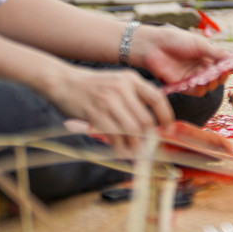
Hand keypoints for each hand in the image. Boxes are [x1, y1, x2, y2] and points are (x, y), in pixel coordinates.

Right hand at [46, 63, 174, 157]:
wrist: (64, 82)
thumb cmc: (93, 85)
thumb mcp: (118, 81)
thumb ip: (134, 96)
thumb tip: (153, 122)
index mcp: (131, 79)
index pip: (157, 98)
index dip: (166, 116)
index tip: (168, 129)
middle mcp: (122, 88)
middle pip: (145, 119)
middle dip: (148, 138)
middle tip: (147, 148)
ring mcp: (108, 100)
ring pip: (131, 130)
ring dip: (134, 145)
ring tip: (133, 152)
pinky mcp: (95, 113)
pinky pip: (113, 135)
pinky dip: (119, 147)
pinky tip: (120, 151)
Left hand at [135, 24, 227, 89]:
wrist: (155, 46)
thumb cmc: (177, 40)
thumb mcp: (200, 45)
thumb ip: (217, 54)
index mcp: (206, 56)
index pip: (223, 65)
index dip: (228, 67)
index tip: (232, 66)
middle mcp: (201, 68)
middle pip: (218, 78)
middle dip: (221, 76)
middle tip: (221, 71)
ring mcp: (192, 77)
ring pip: (209, 86)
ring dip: (212, 82)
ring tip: (209, 75)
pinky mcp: (183, 86)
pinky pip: (197, 92)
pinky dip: (201, 89)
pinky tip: (200, 82)